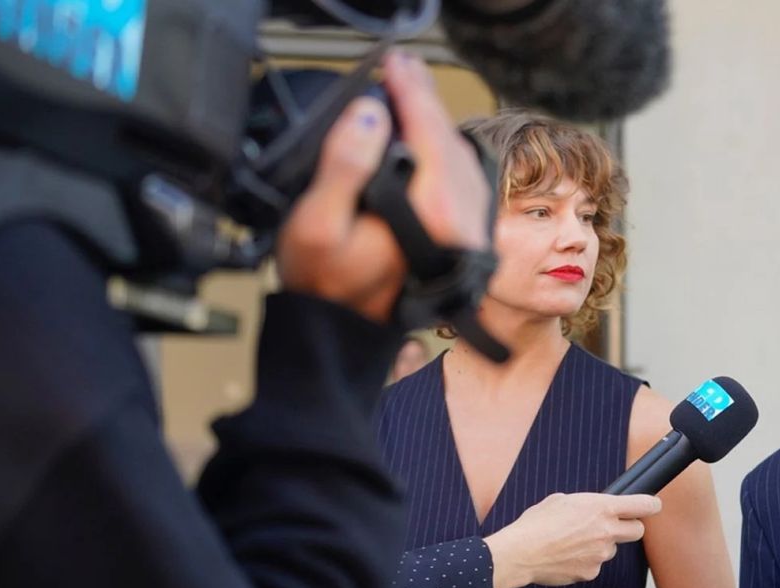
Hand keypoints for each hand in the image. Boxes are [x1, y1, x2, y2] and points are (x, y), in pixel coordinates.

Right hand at [276, 53, 488, 321]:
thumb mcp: (316, 223)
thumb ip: (343, 166)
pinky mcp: (457, 238)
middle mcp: (458, 226)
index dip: (411, 94)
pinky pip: (460, 182)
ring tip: (411, 92)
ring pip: (459, 161)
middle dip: (426, 101)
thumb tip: (370, 114)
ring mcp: (462, 234)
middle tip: (402, 67)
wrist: (340, 331)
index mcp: (433, 218)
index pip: (429, 136)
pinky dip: (444, 152)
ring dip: (437, 124)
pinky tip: (428, 140)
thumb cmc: (323, 284)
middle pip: (449, 144)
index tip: (393, 64)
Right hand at [483, 493, 662, 587]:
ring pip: (611, 549)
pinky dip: (584, 561)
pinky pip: (594, 565)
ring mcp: (601, 554)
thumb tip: (590, 509)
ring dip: (600, 546)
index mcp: (601, 507)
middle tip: (614, 526)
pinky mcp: (591, 572)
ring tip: (573, 542)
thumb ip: (584, 504)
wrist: (521, 553)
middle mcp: (606, 531)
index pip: (642, 505)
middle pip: (637, 531)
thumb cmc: (536, 524)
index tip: (653, 505)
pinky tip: (566, 556)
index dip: (651, 504)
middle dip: (629, 527)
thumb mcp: (561, 500)